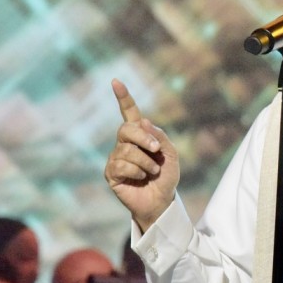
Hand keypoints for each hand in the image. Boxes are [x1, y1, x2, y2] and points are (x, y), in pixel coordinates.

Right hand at [103, 78, 179, 230]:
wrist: (162, 200)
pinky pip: (121, 165)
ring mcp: (116, 158)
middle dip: (143, 139)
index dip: (123, 97)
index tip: (116, 81)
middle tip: (157, 151)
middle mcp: (125, 143)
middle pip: (126, 129)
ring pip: (126, 150)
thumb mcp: (170, 153)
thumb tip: (143, 121)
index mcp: (140, 135)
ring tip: (152, 172)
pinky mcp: (111, 173)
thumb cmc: (166, 176)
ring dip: (146, 162)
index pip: (129, 113)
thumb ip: (160, 136)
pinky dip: (137, 172)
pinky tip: (140, 178)